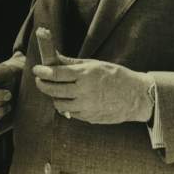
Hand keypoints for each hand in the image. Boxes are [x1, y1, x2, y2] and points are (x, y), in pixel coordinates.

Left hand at [32, 52, 153, 124]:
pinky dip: (66, 106)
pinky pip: (70, 113)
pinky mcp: (90, 118)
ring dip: (54, 97)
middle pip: (53, 90)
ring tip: (56, 90)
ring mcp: (87, 107)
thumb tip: (53, 56)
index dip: (43, 71)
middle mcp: (85, 92)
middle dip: (42, 84)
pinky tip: (69, 99)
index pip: (56, 73)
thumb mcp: (95, 64)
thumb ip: (72, 63)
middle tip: (40, 80)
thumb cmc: (115, 76)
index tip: (36, 69)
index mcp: (86, 75)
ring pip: (59, 104)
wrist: (137, 97)